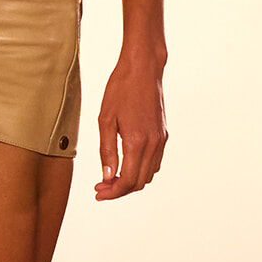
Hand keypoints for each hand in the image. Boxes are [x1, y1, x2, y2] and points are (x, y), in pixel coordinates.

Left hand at [95, 51, 166, 200]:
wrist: (143, 68)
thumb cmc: (121, 89)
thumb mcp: (105, 119)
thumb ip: (107, 151)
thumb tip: (107, 176)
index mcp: (137, 142)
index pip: (127, 181)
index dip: (112, 192)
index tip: (98, 192)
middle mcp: (153, 144)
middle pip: (139, 182)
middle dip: (119, 190)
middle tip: (100, 187)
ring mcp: (161, 140)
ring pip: (149, 174)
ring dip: (131, 181)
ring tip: (111, 177)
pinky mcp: (163, 134)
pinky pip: (154, 162)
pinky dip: (141, 170)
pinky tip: (125, 164)